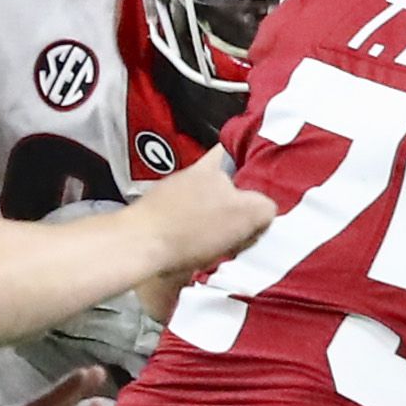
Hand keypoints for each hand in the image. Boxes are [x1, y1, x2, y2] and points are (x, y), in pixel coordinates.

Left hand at [134, 149, 274, 283]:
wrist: (139, 248)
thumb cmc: (193, 227)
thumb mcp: (247, 214)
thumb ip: (265, 207)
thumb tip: (266, 213)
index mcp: (212, 166)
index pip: (237, 150)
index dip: (253, 161)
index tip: (264, 180)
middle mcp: (190, 175)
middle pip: (224, 184)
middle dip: (236, 202)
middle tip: (250, 225)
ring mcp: (170, 197)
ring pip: (205, 207)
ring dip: (215, 223)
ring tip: (227, 246)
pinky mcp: (157, 220)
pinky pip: (187, 226)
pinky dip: (197, 238)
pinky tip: (204, 255)